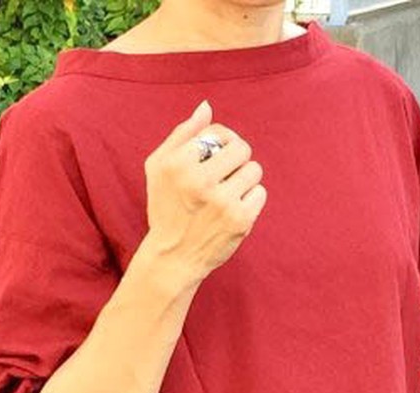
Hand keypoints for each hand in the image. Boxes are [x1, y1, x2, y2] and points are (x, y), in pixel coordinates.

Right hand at [143, 98, 266, 283]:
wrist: (173, 258)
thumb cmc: (166, 209)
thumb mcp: (159, 168)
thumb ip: (181, 134)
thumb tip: (207, 107)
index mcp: (178, 163)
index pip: (218, 133)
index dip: (221, 142)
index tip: (216, 156)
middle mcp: (200, 181)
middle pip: (242, 148)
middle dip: (237, 158)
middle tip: (227, 173)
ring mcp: (222, 202)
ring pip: (254, 170)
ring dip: (245, 178)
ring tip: (230, 191)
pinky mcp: (239, 220)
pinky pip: (260, 193)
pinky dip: (251, 199)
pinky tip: (234, 208)